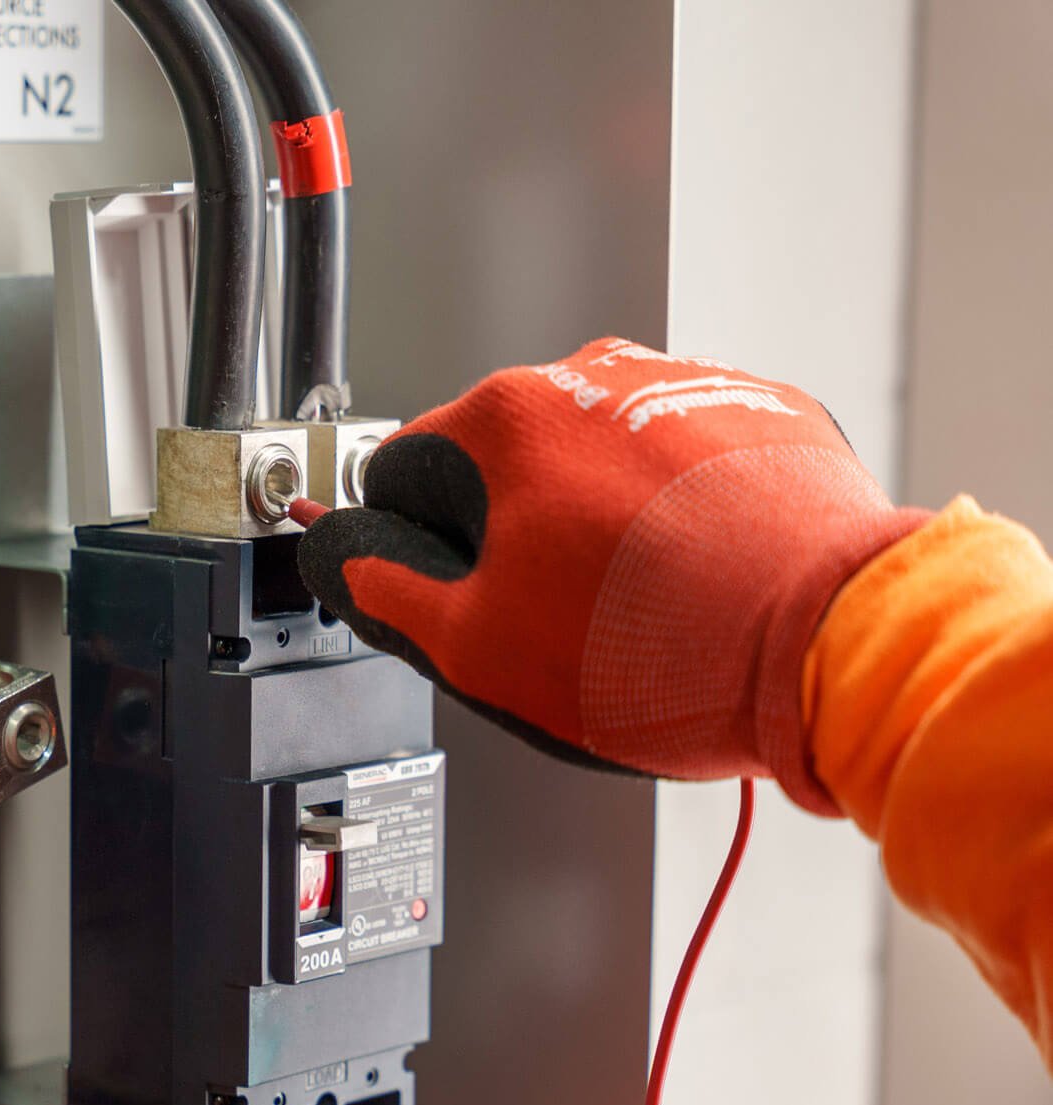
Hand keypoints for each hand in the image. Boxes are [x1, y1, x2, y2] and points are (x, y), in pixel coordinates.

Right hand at [297, 337, 928, 812]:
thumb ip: (389, 593)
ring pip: (602, 456)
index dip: (411, 542)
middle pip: (510, 458)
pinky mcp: (765, 415)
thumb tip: (354, 566)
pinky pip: (688, 460)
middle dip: (516, 529)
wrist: (829, 645)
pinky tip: (698, 577)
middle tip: (549, 616)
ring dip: (601, 517)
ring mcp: (688, 387)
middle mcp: (595, 376)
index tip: (436, 581)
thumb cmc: (670, 647)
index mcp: (507, 419)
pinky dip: (682, 509)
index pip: (405, 469)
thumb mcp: (479, 649)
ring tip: (637, 605)